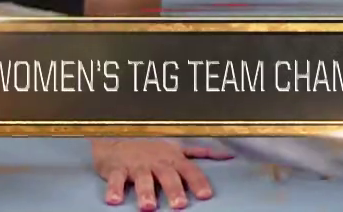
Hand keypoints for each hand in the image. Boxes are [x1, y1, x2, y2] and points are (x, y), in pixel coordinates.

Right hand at [93, 137, 229, 209]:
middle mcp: (157, 161)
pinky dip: (114, 189)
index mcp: (173, 158)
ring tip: (148, 207)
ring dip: (145, 192)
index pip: (189, 170)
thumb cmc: (151, 148)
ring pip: (142, 178)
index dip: (198, 182)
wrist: (118, 138)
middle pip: (167, 175)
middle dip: (173, 189)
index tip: (206, 195)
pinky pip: (115, 179)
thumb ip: (200, 154)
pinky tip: (114, 200)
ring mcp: (137, 165)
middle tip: (179, 205)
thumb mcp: (177, 149)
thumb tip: (228, 155)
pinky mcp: (117, 169)